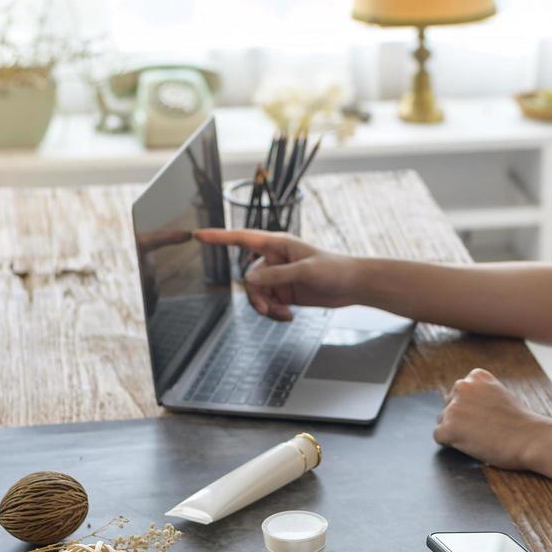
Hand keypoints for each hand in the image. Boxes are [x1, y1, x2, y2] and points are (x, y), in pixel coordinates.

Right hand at [193, 228, 357, 320]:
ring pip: (257, 294)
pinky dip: (274, 313)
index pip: (242, 238)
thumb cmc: (335, 270)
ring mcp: (278, 276)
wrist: (354, 286)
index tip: (198, 234)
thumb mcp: (306, 271)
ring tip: (283, 316)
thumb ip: (277, 276)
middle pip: (249, 278)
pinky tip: (288, 317)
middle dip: (256, 296)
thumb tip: (249, 281)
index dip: (219, 237)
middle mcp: (274, 258)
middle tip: (269, 310)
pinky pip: (267, 304)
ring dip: (266, 308)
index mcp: (278, 244)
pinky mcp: (284, 292)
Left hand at [434, 369, 550, 470]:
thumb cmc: (519, 423)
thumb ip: (480, 394)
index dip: (472, 409)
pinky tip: (471, 444)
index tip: (488, 416)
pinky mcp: (449, 427)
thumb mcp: (500, 395)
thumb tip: (462, 406)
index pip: (461, 393)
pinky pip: (439, 437)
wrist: (530, 439)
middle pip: (450, 406)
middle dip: (462, 419)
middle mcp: (462, 386)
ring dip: (457, 431)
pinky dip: (452, 444)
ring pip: (443, 421)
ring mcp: (454, 407)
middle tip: (485, 429)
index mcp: (476, 376)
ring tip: (481, 436)